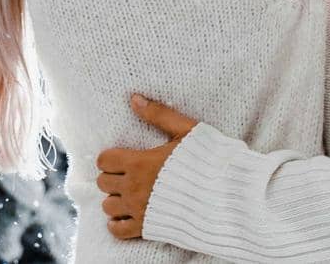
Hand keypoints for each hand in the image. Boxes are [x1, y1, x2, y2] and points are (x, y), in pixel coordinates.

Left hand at [96, 93, 198, 240]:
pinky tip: (126, 217)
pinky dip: (117, 225)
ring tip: (128, 195)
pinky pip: (118, 231)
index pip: (104, 160)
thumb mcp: (186, 131)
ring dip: (115, 200)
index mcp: (140, 162)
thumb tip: (134, 98)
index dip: (110, 158)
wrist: (226, 196)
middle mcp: (134, 187)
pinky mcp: (147, 228)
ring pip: (107, 207)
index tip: (121, 159)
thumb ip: (158, 114)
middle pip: (103, 183)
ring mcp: (139, 209)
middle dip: (112, 178)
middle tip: (126, 176)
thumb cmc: (208, 161)